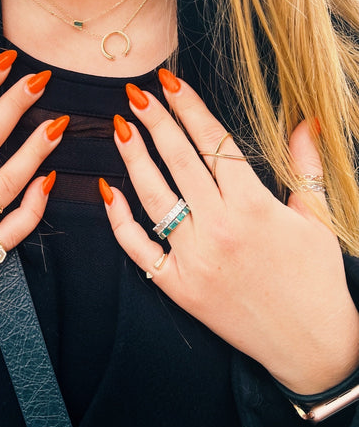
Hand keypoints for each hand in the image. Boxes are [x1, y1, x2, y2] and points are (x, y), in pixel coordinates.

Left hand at [102, 70, 358, 394]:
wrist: (311, 344)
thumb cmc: (316, 278)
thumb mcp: (318, 219)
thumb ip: (306, 167)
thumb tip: (305, 122)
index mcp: (255, 206)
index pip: (213, 143)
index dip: (190, 108)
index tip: (169, 82)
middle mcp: (220, 227)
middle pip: (179, 161)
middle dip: (156, 121)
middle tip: (136, 93)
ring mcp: (194, 258)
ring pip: (154, 196)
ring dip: (133, 158)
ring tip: (120, 128)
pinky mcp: (177, 285)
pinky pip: (138, 247)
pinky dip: (119, 219)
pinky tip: (108, 190)